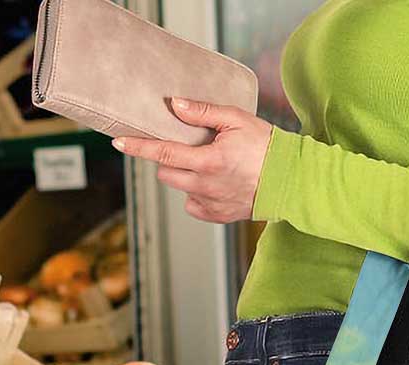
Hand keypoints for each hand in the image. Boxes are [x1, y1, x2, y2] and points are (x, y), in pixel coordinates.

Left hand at [111, 97, 272, 222]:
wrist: (290, 181)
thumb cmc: (266, 146)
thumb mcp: (236, 119)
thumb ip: (202, 112)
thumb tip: (174, 105)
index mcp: (208, 161)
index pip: (163, 153)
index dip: (138, 147)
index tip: (119, 143)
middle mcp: (205, 186)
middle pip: (166, 173)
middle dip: (168, 159)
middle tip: (186, 147)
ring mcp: (210, 204)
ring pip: (180, 188)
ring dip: (184, 175)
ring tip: (207, 164)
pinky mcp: (217, 216)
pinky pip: (193, 205)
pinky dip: (197, 193)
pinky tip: (214, 183)